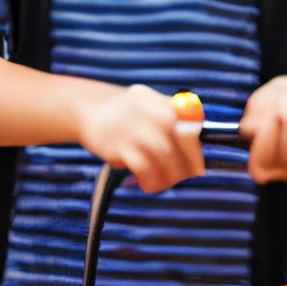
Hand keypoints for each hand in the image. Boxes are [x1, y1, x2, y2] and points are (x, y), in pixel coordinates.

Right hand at [78, 85, 205, 193]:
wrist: (87, 109)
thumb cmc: (125, 112)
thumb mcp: (150, 103)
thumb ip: (175, 116)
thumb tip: (198, 140)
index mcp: (166, 105)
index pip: (195, 127)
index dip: (197, 150)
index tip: (196, 164)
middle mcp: (156, 115)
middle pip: (186, 146)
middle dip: (187, 166)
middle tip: (182, 176)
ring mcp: (139, 131)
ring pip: (168, 162)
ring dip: (168, 178)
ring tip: (162, 182)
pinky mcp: (122, 147)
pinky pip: (146, 170)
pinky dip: (150, 181)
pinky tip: (145, 182)